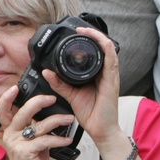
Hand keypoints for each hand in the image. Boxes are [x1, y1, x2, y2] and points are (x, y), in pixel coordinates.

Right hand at [0, 86, 73, 159]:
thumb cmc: (32, 158)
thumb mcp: (30, 137)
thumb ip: (32, 123)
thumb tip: (45, 105)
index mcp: (11, 128)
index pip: (3, 110)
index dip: (7, 98)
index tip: (15, 87)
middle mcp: (12, 134)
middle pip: (22, 113)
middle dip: (38, 102)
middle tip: (52, 98)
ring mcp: (18, 143)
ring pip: (39, 126)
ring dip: (57, 120)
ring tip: (69, 118)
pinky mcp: (26, 152)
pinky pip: (46, 141)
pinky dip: (59, 139)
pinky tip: (67, 139)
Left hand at [43, 27, 121, 143]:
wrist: (101, 130)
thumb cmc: (91, 114)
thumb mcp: (71, 96)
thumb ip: (60, 83)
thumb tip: (47, 72)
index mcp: (97, 75)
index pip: (96, 53)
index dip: (89, 40)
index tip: (77, 33)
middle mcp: (106, 73)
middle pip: (103, 48)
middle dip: (93, 35)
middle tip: (81, 28)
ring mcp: (111, 76)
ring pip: (109, 50)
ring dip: (99, 38)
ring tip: (87, 31)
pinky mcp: (113, 82)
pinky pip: (112, 62)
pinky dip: (107, 50)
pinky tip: (102, 43)